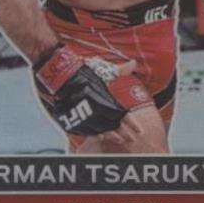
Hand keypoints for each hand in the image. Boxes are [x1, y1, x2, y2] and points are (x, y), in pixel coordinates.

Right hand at [33, 45, 151, 134]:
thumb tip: (133, 63)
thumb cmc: (86, 72)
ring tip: (119, 140)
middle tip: (131, 138)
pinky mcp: (75, 121)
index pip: (124, 115)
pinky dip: (95, 134)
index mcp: (107, 99)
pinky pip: (88, 131)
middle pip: (115, 126)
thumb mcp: (104, 70)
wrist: (63, 76)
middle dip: (124, 132)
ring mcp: (86, 117)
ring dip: (112, 135)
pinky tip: (101, 137)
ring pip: (102, 131)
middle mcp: (99, 111)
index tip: (140, 130)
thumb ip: (120, 70)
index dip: (133, 124)